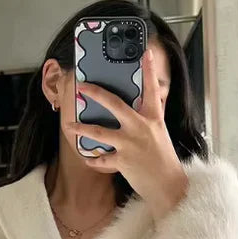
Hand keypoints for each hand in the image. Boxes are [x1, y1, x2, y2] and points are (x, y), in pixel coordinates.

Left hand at [66, 48, 188, 219]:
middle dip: (96, 93)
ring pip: (99, 132)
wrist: (168, 186)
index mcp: (153, 118)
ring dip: (81, 128)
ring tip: (69, 126)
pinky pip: (101, 159)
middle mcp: (140, 127)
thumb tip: (144, 104)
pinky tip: (87, 158)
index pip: (152, 89)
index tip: (145, 53)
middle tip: (82, 86)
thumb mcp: (159, 134)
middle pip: (114, 104)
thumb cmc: (164, 160)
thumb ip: (150, 118)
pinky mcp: (122, 161)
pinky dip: (93, 160)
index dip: (149, 70)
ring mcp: (130, 144)